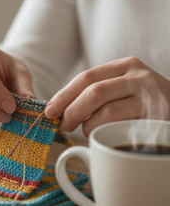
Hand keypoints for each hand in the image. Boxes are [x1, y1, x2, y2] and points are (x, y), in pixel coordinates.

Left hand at [45, 57, 169, 135]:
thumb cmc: (142, 106)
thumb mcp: (122, 89)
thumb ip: (96, 94)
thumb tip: (57, 111)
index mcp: (126, 67)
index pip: (87, 77)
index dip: (63, 96)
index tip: (49, 112)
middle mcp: (140, 78)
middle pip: (94, 93)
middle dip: (72, 113)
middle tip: (64, 127)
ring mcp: (150, 98)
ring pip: (106, 113)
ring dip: (89, 128)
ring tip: (91, 133)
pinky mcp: (156, 120)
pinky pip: (121, 131)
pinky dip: (108, 138)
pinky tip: (109, 139)